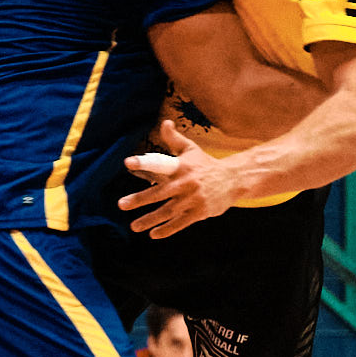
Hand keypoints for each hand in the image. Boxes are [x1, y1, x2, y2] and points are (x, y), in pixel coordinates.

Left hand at [118, 118, 241, 236]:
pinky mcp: (200, 212)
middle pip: (159, 193)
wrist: (234, 179)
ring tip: (134, 226)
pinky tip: (154, 234)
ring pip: (167, 211)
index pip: (160, 162)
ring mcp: (193, 199)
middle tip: (122, 204)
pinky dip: (167, 230)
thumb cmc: (206, 164)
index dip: (143, 162)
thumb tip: (164, 122)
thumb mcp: (191, 150)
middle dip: (139, 199)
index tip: (127, 162)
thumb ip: (174, 139)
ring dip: (149, 220)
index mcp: (181, 166)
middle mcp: (186, 182)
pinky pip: (180, 223)